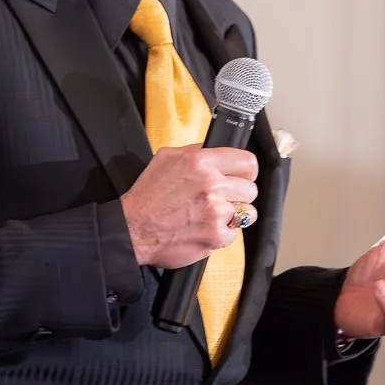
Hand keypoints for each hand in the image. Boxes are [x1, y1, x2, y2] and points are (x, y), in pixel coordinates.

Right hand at [120, 145, 257, 268]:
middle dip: (238, 194)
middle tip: (221, 199)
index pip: (247, 162)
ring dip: (233, 215)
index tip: (241, 177)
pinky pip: (234, 234)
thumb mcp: (166, 158)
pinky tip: (204, 229)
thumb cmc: (147, 196)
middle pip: (250, 189)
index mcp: (201, 162)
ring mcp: (215, 211)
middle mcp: (211, 184)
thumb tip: (216, 149)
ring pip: (247, 212)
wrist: (133, 229)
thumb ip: (196, 151)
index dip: (245, 171)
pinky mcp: (216, 235)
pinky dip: (221, 234)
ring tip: (212, 215)